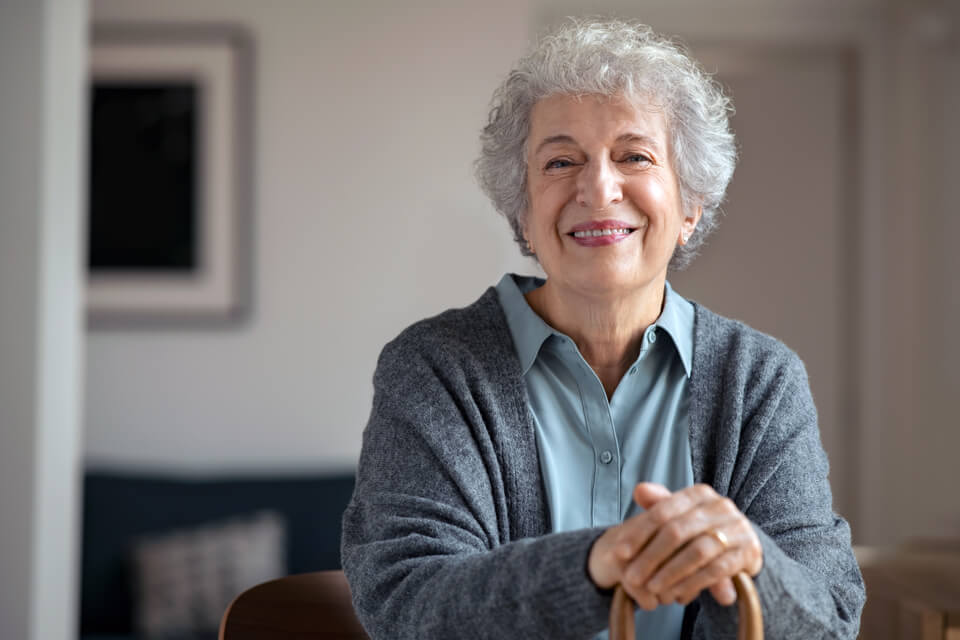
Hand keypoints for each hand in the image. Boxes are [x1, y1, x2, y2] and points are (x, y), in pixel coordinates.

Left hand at [588, 483, 762, 609]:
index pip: (663, 511)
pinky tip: (677, 595)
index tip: (620, 553)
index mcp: (700, 493)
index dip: (639, 532)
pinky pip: (717, 570)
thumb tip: (639, 490)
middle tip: (632, 577)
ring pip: (697, 552)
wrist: (742, 544)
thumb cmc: (702, 529)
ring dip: (671, 573)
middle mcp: (721, 506)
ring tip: (652, 588)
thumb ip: (660, 504)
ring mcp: (738, 528)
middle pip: (677, 531)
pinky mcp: (749, 552)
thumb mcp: (681, 515)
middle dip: (651, 556)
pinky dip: (694, 583)